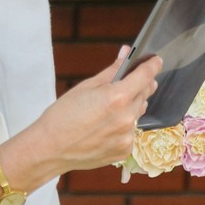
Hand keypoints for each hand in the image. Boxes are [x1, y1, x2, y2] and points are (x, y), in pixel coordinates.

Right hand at [28, 44, 161, 173]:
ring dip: (131, 106)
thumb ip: (112, 71)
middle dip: (139, 86)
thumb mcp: (86, 87)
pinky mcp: (124, 151)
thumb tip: (127, 54)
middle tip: (130, 82)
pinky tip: (106, 126)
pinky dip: (124, 126)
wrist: (49, 149)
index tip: (156, 61)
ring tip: (109, 108)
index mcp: (117, 97)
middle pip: (144, 94)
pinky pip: (131, 132)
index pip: (145, 76)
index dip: (152, 65)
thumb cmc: (62, 115)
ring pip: (138, 114)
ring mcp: (127, 136)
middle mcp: (127, 118)